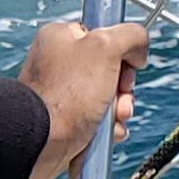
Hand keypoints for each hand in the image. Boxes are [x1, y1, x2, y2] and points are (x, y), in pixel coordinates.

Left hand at [19, 17, 150, 178]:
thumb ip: (131, 35)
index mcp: (62, 37)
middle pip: (111, 69)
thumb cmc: (66, 95)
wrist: (40, 143)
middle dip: (123, 88)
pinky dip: (108, 128)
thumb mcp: (106, 47)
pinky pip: (98, 120)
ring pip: (108, 97)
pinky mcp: (65, 119)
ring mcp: (62, 92)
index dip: (121, 53)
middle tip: (119, 98)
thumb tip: (138, 50)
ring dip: (119, 110)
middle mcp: (59, 62)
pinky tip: (107, 134)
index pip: (106, 35)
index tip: (123, 65)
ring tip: (114, 120)